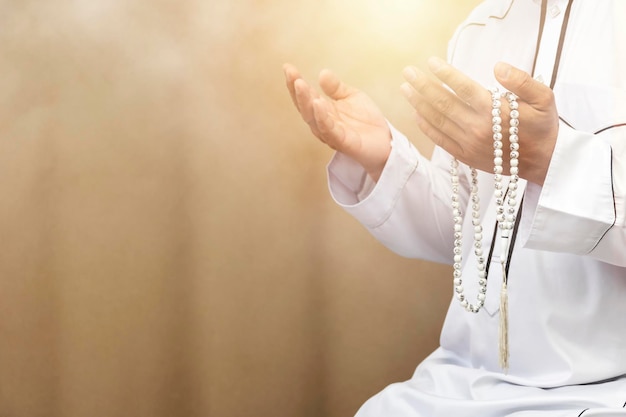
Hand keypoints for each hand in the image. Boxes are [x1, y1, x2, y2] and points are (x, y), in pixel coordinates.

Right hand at [283, 63, 391, 180]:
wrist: (386, 142)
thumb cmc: (366, 122)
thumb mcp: (351, 97)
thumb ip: (336, 87)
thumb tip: (322, 72)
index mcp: (323, 112)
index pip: (306, 96)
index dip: (295, 83)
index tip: (288, 67)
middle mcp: (322, 124)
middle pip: (305, 108)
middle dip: (297, 92)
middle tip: (293, 76)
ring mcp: (331, 134)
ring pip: (313, 119)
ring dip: (306, 102)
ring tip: (301, 85)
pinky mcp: (344, 143)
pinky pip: (330, 130)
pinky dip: (322, 118)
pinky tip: (318, 104)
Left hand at [400, 57, 558, 184]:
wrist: (544, 161)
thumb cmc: (543, 126)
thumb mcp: (544, 98)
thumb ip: (522, 80)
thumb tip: (498, 67)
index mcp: (495, 111)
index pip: (463, 88)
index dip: (445, 74)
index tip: (431, 62)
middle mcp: (478, 127)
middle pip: (443, 104)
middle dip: (422, 86)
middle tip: (408, 72)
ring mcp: (469, 143)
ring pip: (437, 121)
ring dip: (418, 104)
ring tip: (406, 88)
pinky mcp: (465, 156)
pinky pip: (440, 140)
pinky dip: (426, 127)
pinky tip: (416, 114)